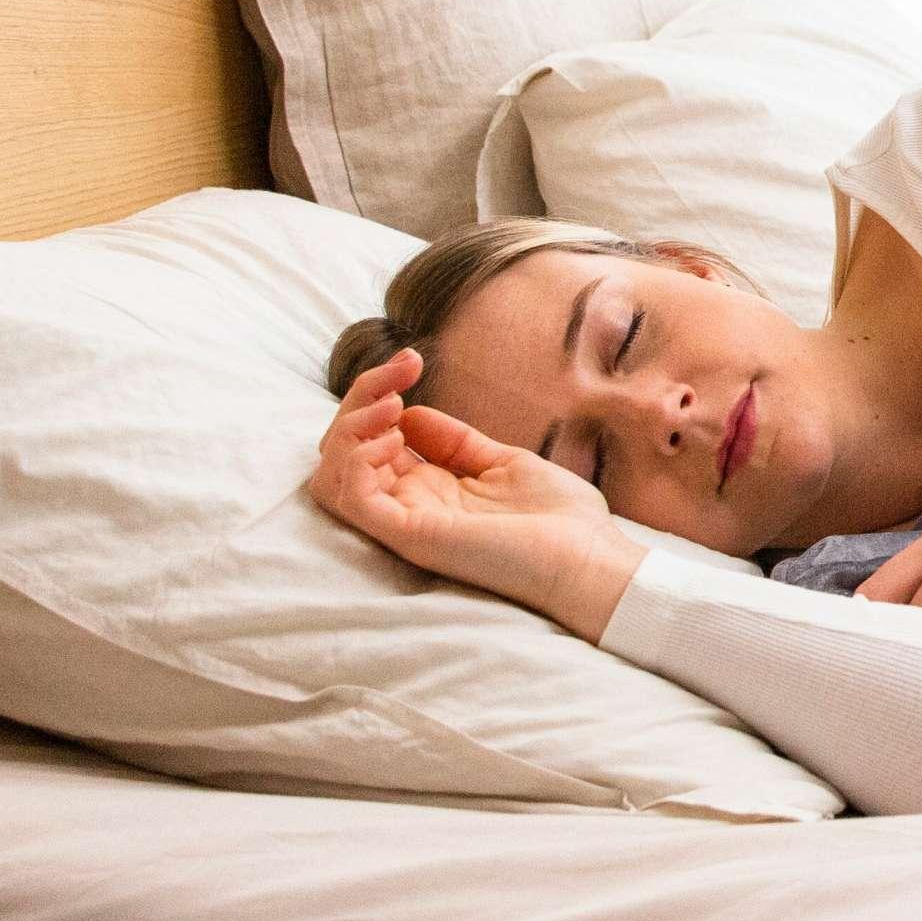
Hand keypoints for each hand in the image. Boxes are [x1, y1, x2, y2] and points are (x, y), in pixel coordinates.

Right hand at [308, 350, 640, 637]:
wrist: (590, 559)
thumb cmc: (560, 520)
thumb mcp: (502, 462)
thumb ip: (455, 443)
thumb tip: (411, 413)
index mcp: (430, 489)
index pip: (372, 438)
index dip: (379, 392)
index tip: (413, 360)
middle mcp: (409, 504)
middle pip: (344, 451)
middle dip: (359, 399)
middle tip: (400, 374)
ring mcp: (406, 521)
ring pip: (331, 477)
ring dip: (349, 430)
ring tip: (392, 410)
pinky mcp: (410, 535)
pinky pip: (350, 499)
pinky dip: (354, 461)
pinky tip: (391, 440)